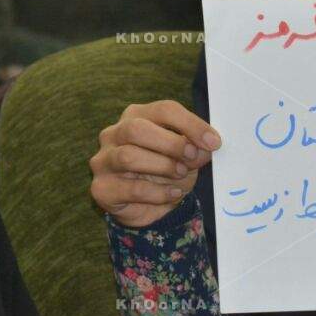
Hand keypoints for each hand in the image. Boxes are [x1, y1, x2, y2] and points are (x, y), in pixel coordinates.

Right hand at [89, 101, 220, 227]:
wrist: (149, 206)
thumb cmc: (166, 171)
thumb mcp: (186, 158)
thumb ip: (195, 150)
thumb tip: (205, 148)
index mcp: (136, 116)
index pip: (163, 110)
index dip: (190, 124)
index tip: (213, 142)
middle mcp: (114, 134)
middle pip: (137, 129)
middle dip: (171, 143)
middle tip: (192, 156)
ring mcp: (103, 161)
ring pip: (128, 157)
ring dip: (162, 166)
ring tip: (181, 174)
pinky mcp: (102, 188)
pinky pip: (131, 188)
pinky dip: (158, 192)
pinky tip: (173, 193)